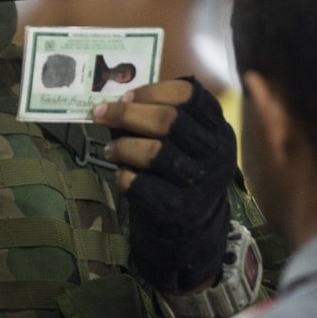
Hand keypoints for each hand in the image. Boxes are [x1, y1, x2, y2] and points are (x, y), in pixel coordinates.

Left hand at [92, 78, 235, 291]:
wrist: (193, 226)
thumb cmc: (180, 169)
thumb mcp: (185, 140)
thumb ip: (159, 117)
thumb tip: (114, 102)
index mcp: (217, 127)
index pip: (189, 95)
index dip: (152, 91)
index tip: (125, 96)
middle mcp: (215, 152)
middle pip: (169, 120)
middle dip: (127, 113)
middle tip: (99, 113)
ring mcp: (200, 182)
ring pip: (154, 152)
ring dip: (123, 146)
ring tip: (109, 150)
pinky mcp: (179, 209)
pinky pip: (141, 184)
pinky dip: (124, 176)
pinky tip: (122, 174)